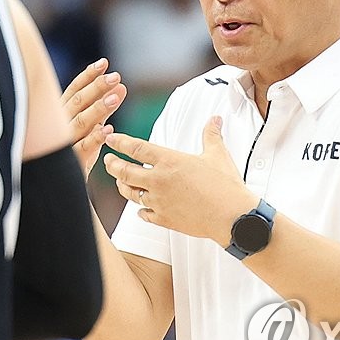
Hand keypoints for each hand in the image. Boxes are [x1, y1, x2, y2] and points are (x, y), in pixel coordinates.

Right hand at [62, 58, 126, 176]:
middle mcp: (60, 124)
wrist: (59, 184)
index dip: (88, 76)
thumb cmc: (75, 150)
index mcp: (62, 113)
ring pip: (80, 122)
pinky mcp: (73, 161)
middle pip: (77, 102)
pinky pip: (83, 148)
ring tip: (116, 98)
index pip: (74, 89)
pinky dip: (95, 138)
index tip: (104, 63)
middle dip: (96, 88)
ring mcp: (65, 142)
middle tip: (116, 77)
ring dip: (98, 109)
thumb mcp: (89, 125)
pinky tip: (108, 129)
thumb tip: (121, 86)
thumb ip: (103, 107)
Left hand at [103, 117, 257, 243]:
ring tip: (120, 181)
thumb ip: (211, 135)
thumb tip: (215, 119)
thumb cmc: (225, 186)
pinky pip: (144, 214)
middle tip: (108, 160)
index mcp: (169, 161)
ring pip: (130, 193)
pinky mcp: (164, 219)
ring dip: (122, 186)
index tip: (111, 139)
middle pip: (125, 172)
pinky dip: (140, 210)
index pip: (136, 148)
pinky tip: (140, 209)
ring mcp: (159, 201)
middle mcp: (159, 181)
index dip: (120, 142)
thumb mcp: (217, 154)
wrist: (232, 217)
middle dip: (113, 165)